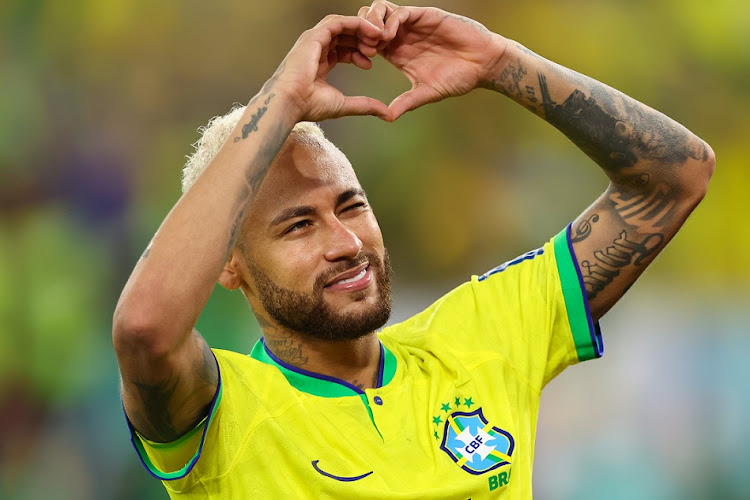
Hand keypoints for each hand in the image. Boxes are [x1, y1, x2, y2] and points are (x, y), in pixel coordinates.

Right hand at [267, 15, 390, 121]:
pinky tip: (372, 32)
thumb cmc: (309, 106)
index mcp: (319, 63)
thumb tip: (387, 114)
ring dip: (362, 30)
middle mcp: (316, 48)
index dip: (358, 53)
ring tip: (378, 39)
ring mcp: (314, 40)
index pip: (342, 50)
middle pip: (344, 35)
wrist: (290, 102)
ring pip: (343, 25)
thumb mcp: (344, 104)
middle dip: (363, 40)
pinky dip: (357, 24)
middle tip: (379, 48)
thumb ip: (365, 105)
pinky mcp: (314, 35)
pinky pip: (339, 22)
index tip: (370, 63)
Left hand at [359, 1, 508, 119]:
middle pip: (368, 21)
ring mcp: (412, 24)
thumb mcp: (427, 93)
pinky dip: (389, 22)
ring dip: (371, 23)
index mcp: (396, 52)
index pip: (367, 41)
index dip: (359, 48)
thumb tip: (388, 118)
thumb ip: (407, 102)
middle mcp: (401, 35)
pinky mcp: (425, 16)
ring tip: (374, 42)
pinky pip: (400, 12)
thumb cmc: (459, 78)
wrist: (484, 64)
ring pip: (380, 10)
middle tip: (365, 49)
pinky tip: (387, 37)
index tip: (361, 62)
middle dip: (360, 31)